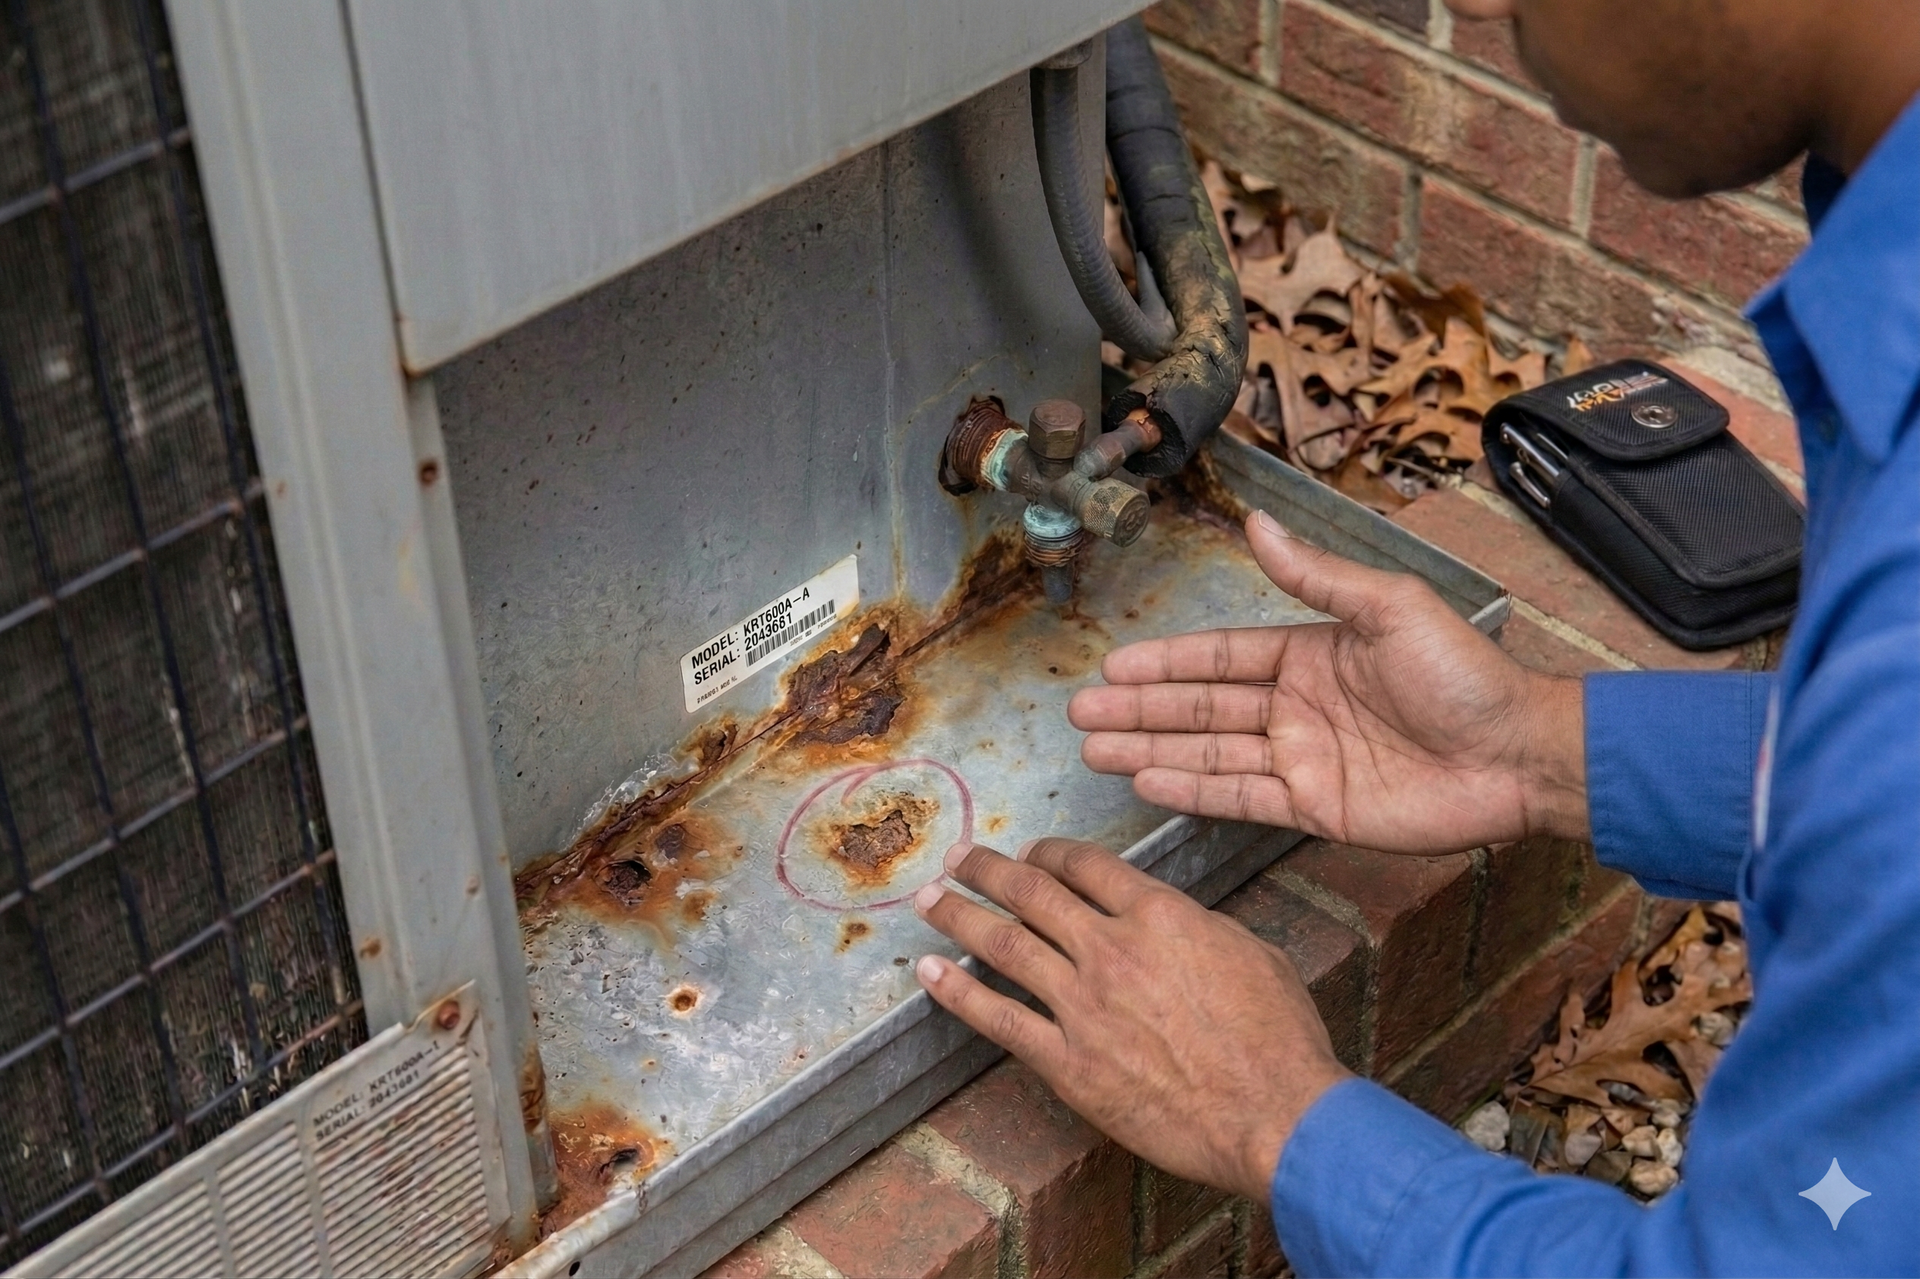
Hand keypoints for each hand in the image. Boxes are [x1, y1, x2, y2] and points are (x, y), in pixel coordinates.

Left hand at [913, 837, 1348, 1200]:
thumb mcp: (1250, 951)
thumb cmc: (1279, 1038)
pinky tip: (929, 974)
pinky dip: (957, 993)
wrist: (1274, 1115)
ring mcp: (1083, 1006)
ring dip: (959, 917)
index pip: (1085, 865)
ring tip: (930, 900)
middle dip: (987, 871)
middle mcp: (1111, 949)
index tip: (1029, 852)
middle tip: (959, 859)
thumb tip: (1169, 919)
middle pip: (1032, 893)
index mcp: (1159, 914)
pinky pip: (999, 1020)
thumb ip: (1195, 926)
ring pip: (1003, 945)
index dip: (1048, 852)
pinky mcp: (1068, 1063)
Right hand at [1069, 510, 1587, 853]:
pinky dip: (1194, 791)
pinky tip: (1149, 782)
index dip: (1165, 662)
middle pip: (1200, 708)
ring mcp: (1303, 760)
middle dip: (1139, 710)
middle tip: (1079, 715)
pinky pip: (1242, 798)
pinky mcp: (1316, 808)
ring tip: (1095, 750)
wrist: (1519, 753)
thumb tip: (1256, 522)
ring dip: (1151, 749)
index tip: (1112, 666)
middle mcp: (1296, 707)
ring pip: (1209, 754)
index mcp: (1309, 654)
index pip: (1219, 657)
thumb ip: (1314, 575)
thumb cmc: (1465, 674)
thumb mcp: (1388, 607)